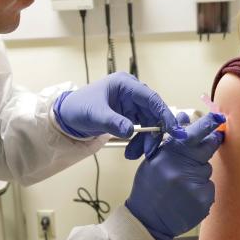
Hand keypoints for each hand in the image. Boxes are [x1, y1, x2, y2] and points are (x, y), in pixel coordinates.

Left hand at [53, 72, 185, 158]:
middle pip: (153, 112)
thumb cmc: (78, 108)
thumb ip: (113, 122)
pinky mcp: (128, 115)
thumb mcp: (95, 115)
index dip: (163, 113)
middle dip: (153, 133)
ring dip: (145, 140)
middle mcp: (131, 92)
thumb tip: (130, 131)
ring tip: (134, 155)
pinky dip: (139, 141)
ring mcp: (130, 104)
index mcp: (125, 84)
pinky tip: (132, 152)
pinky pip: (141, 129)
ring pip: (148, 123)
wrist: (67, 116)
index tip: (172, 130)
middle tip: (149, 151)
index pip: (151, 98)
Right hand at [125, 111, 226, 239]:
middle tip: (202, 149)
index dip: (207, 125)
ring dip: (199, 174)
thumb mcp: (153, 160)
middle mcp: (181, 169)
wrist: (147, 220)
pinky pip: (209, 188)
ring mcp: (194, 186)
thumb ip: (170, 141)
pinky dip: (202, 191)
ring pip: (207, 171)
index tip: (217, 119)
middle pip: (207, 149)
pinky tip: (188, 197)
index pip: (192, 135)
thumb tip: (185, 119)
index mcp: (168, 156)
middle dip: (208, 146)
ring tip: (183, 185)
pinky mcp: (203, 201)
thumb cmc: (149, 188)